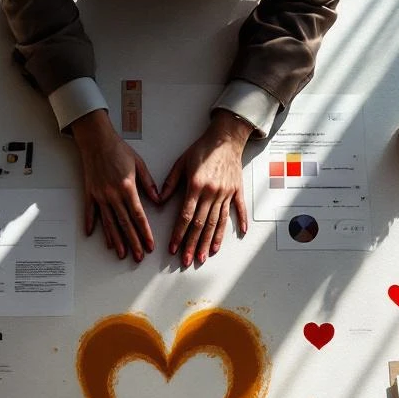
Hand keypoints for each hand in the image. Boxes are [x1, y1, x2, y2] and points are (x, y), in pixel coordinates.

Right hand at [71, 110, 159, 262]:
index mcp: (127, 188)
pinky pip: (90, 212)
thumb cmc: (118, 149)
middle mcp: (113, 195)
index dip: (145, 232)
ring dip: (115, 240)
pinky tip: (92, 235)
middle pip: (124, 224)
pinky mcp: (90, 193)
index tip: (150, 245)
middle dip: (133, 242)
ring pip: (108, 223)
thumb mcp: (139, 164)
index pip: (138, 216)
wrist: (96, 139)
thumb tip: (158, 200)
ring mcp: (100, 196)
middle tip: (138, 256)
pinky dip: (91, 224)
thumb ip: (148, 183)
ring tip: (120, 253)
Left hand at [160, 109, 250, 266]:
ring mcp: (226, 193)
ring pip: (218, 222)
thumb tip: (159, 200)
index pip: (186, 216)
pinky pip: (238, 210)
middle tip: (188, 260)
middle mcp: (212, 192)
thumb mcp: (181, 162)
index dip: (179, 234)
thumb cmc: (203, 149)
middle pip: (201, 224)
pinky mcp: (236, 191)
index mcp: (196, 186)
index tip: (174, 247)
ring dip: (211, 241)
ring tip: (205, 255)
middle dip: (193, 244)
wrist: (226, 137)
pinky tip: (239, 235)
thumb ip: (170, 182)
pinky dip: (238, 223)